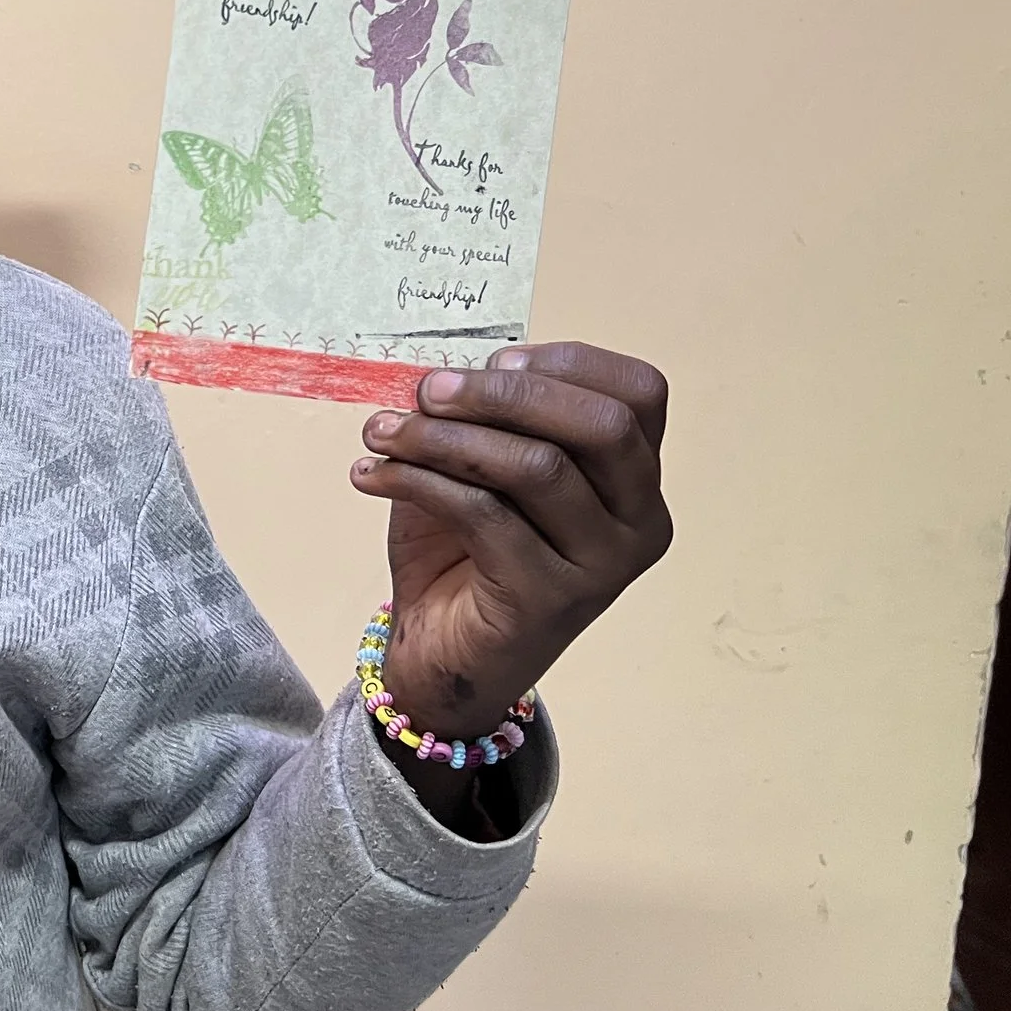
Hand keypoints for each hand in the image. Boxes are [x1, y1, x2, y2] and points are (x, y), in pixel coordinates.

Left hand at [349, 342, 671, 737]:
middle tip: (430, 390)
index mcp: (635, 478)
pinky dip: (418, 481)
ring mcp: (604, 566)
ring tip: (381, 431)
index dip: (566, 363)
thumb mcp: (480, 467)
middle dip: (507, 392)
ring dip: (444, 436)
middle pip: (601, 425)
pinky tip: (371, 474)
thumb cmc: (464, 550)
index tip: (492, 358)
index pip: (637, 394)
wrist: (441, 652)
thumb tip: (449, 374)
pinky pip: (484, 514)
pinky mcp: (550, 599)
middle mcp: (639, 522)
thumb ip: (485, 419)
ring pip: (536, 466)